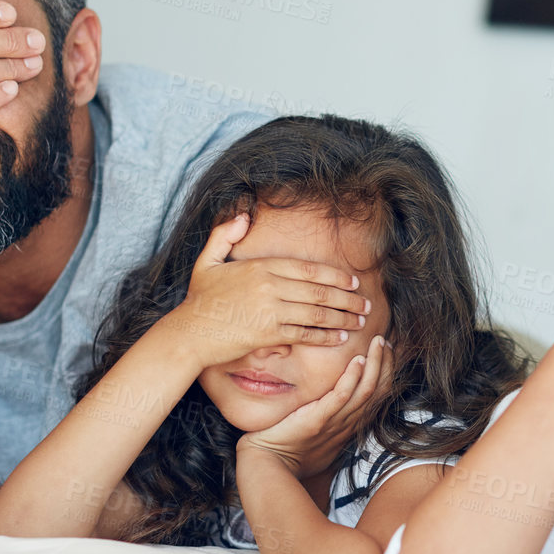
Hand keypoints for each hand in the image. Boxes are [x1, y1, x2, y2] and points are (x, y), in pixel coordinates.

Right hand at [159, 214, 369, 369]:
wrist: (188, 333)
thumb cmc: (199, 300)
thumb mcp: (207, 261)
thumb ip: (224, 236)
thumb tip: (242, 216)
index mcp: (260, 266)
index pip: (308, 268)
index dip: (335, 275)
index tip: (353, 281)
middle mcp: (269, 286)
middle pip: (319, 290)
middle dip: (348, 298)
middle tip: (366, 303)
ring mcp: (270, 310)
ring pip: (317, 313)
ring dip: (343, 317)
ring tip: (360, 321)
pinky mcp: (269, 334)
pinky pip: (305, 335)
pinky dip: (326, 337)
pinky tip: (340, 338)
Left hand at [238, 336, 394, 475]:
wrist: (271, 464)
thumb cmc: (289, 446)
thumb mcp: (317, 429)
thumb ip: (327, 413)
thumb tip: (329, 392)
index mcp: (350, 424)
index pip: (378, 395)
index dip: (386, 372)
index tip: (387, 351)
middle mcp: (349, 423)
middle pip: (379, 390)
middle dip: (386, 363)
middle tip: (385, 340)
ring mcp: (336, 422)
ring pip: (366, 390)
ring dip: (375, 364)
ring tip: (377, 342)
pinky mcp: (318, 420)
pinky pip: (341, 397)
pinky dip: (352, 378)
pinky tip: (357, 360)